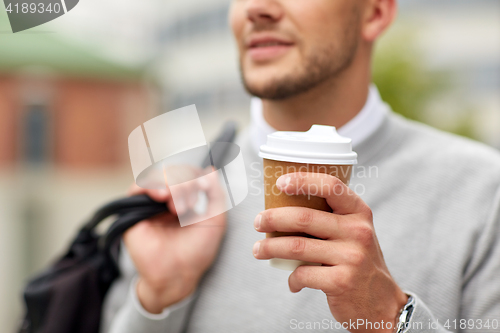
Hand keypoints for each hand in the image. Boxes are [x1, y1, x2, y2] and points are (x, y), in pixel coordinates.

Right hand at [124, 166, 225, 313]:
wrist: (179, 274)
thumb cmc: (198, 251)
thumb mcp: (215, 220)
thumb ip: (216, 194)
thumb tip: (210, 170)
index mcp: (184, 201)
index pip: (187, 175)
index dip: (194, 176)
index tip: (203, 187)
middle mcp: (166, 201)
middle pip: (172, 174)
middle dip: (184, 182)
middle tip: (189, 203)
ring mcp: (150, 206)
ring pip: (156, 177)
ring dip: (170, 184)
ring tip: (177, 205)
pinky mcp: (133, 213)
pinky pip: (136, 189)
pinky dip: (150, 185)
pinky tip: (161, 195)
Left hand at [252, 172, 407, 332]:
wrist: (382, 304)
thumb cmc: (358, 261)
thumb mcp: (354, 233)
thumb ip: (330, 218)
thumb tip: (282, 208)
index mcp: (359, 212)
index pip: (331, 186)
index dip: (303, 180)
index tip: (280, 183)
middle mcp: (357, 231)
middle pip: (303, 217)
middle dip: (272, 218)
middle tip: (258, 222)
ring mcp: (351, 257)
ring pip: (296, 246)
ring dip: (270, 247)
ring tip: (258, 250)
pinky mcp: (341, 281)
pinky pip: (302, 274)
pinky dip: (291, 278)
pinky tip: (292, 282)